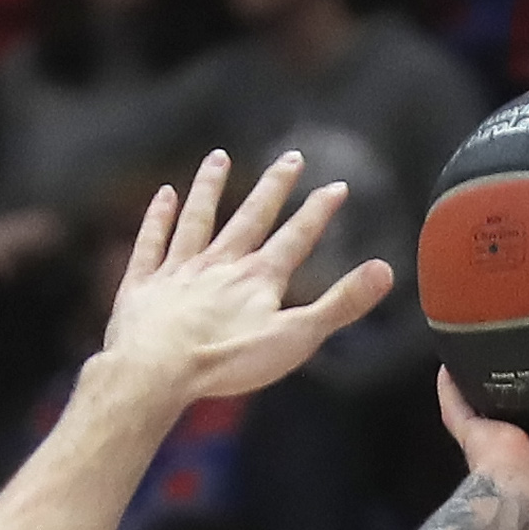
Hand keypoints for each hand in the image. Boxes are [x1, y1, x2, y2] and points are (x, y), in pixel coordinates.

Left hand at [100, 150, 394, 406]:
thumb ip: (340, 304)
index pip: (296, 237)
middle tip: (290, 158)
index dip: (318, 211)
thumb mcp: (295, 338)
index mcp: (258, 278)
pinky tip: (164, 195)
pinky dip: (158, 218)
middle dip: (273, 188)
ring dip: (209, 188)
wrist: (156, 371)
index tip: (336, 185)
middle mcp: (219, 264)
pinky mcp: (143, 285)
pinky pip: (151, 243)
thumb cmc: (226, 361)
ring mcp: (178, 271)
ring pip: (197, 219)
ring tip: (218, 158)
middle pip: (250, 217)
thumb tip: (385, 271)